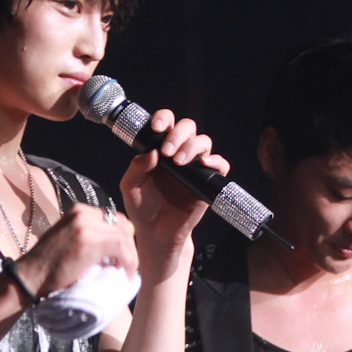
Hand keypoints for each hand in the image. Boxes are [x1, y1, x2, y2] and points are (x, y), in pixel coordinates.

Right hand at [17, 203, 137, 295]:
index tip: (125, 254)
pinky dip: (129, 262)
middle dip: (130, 247)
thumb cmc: (47, 264)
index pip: (113, 217)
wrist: (28, 277)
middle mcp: (83, 213)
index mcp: (79, 210)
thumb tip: (117, 241)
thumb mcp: (68, 237)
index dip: (124, 236)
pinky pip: (122, 249)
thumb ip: (89, 233)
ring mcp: (86, 226)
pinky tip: (126, 274)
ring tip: (128, 272)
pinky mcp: (90, 242)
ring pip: (124, 238)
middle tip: (129, 265)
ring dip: (131, 257)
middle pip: (121, 225)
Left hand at [120, 110, 229, 251]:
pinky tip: (204, 164)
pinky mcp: (207, 182)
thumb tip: (152, 152)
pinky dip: (216, 161)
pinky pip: (220, 166)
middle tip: (167, 152)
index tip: (156, 128)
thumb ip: (137, 167)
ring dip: (192, 147)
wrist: (155, 233)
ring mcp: (194, 166)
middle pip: (188, 128)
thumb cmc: (142, 207)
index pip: (166, 123)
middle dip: (178, 135)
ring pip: (203, 142)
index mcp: (160, 148)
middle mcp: (179, 153)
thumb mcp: (130, 186)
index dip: (164, 119)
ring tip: (179, 162)